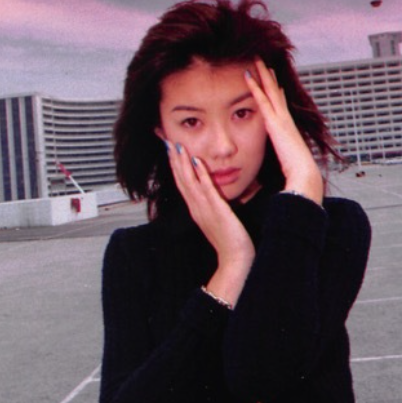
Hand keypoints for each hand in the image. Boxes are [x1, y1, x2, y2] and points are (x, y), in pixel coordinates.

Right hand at [165, 141, 254, 301]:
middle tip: (166, 141)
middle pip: (180, 180)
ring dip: (182, 163)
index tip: (170, 149)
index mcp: (196, 209)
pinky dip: (200, 174)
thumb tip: (211, 194)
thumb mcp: (217, 220)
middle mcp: (196, 208)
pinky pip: (206, 189)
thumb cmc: (230, 242)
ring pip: (189, 182)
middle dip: (173, 160)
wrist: (235, 261)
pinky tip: (197, 161)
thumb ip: (212, 206)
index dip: (174, 166)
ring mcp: (204, 209)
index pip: (182, 183)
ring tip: (177, 145)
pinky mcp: (216, 211)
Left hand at [245, 59, 322, 203]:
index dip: (276, 89)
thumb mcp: (288, 160)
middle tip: (263, 59)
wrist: (304, 174)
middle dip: (269, 75)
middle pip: (276, 91)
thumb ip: (283, 156)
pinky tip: (247, 76)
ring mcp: (281, 118)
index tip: (272, 78)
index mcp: (286, 127)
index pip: (280, 103)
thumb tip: (283, 158)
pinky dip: (255, 87)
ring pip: (270, 90)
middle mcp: (285, 118)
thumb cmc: (296, 172)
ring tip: (256, 58)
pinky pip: (262, 99)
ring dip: (263, 73)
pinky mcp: (274, 122)